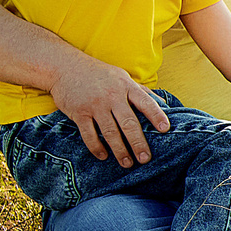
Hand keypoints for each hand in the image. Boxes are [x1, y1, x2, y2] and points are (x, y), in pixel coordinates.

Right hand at [48, 50, 169, 165]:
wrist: (65, 67)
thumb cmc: (99, 75)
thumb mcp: (123, 77)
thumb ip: (142, 92)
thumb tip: (165, 105)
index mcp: (126, 87)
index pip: (145, 102)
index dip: (156, 116)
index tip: (165, 129)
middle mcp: (112, 96)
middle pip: (128, 123)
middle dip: (138, 143)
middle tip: (145, 159)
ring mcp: (95, 105)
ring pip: (110, 132)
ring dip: (119, 150)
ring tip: (127, 163)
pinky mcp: (79, 113)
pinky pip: (89, 134)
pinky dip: (96, 147)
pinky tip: (103, 156)